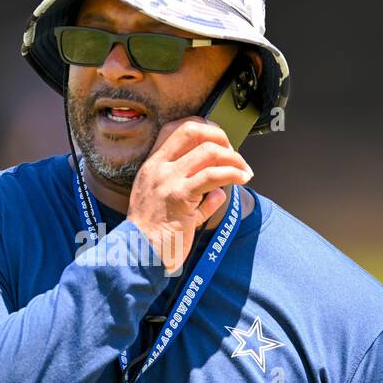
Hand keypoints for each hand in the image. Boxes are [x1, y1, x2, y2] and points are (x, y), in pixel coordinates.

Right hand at [126, 117, 252, 275]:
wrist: (138, 254)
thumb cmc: (153, 237)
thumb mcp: (168, 209)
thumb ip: (195, 198)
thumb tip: (218, 192)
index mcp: (153, 166)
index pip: (175, 128)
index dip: (202, 127)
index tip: (219, 141)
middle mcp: (159, 168)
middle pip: (192, 130)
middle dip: (220, 135)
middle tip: (233, 153)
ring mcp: (168, 180)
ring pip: (208, 151)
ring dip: (234, 158)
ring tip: (244, 171)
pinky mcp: (180, 196)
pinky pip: (213, 175)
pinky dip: (233, 173)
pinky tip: (242, 179)